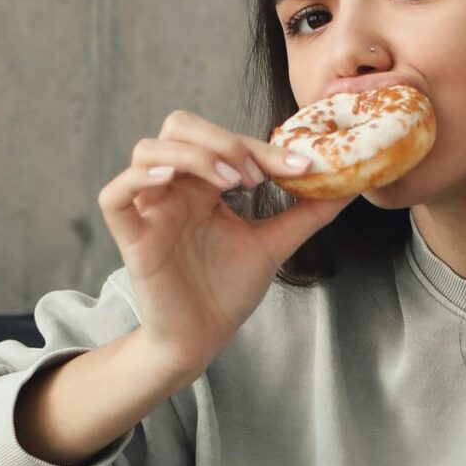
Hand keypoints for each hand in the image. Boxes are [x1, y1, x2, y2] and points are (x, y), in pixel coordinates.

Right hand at [97, 108, 344, 382]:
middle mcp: (174, 188)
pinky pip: (114, 195)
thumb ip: (307, 212)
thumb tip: (351, 185)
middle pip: (179, 126)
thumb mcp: (275, 244)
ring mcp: (149, 209)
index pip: (224, 140)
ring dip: (193, 156)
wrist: (203, 339)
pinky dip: (138, 178)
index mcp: (203, 184)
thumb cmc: (228, 290)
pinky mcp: (131, 237)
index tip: (302, 167)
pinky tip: (171, 180)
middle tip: (254, 176)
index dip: (262, 147)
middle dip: (220, 140)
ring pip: (147, 150)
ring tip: (230, 184)